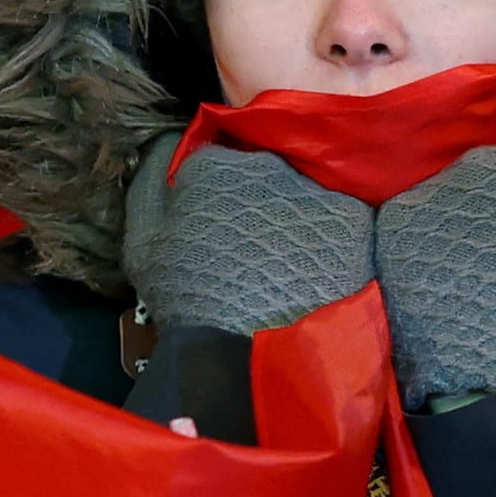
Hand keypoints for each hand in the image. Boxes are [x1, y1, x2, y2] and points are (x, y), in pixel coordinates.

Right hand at [122, 135, 373, 336]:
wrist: (251, 351)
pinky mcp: (353, 220)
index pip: (213, 162)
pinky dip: (328, 240)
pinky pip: (337, 220)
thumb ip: (147, 186)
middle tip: (250, 245)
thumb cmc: (188, 297)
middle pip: (261, 173)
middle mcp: (269, 165)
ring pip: (301, 195)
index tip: (210, 226)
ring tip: (284, 263)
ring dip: (293, 217)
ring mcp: (315, 190)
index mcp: (215, 165)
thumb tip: (160, 145)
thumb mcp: (142, 243)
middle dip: (255, 199)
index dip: (210, 194)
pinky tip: (314, 271)